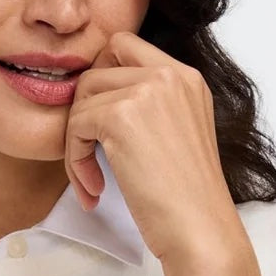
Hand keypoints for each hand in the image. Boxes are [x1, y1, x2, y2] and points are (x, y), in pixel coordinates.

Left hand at [63, 29, 245, 270]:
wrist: (200, 230)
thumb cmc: (187, 200)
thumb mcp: (179, 136)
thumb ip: (151, 108)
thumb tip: (100, 100)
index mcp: (187, 77)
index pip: (124, 46)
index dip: (102, 82)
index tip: (101, 126)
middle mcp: (170, 74)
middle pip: (96, 70)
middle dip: (84, 114)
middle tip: (89, 156)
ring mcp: (147, 91)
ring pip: (81, 99)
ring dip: (76, 144)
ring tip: (92, 182)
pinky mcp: (121, 116)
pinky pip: (75, 126)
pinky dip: (75, 161)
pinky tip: (94, 190)